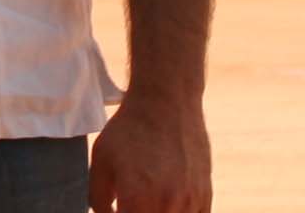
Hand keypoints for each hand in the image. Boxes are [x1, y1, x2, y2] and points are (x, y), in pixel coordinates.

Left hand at [89, 84, 210, 212]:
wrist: (166, 102)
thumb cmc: (129, 130)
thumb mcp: (100, 161)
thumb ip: (98, 199)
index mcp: (137, 199)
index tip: (118, 207)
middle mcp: (167, 205)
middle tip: (132, 200)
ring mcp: (190, 202)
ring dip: (160, 212)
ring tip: (148, 197)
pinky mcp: (205, 195)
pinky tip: (169, 202)